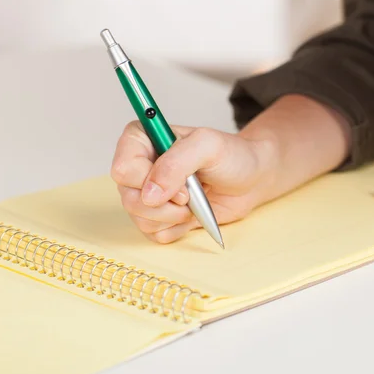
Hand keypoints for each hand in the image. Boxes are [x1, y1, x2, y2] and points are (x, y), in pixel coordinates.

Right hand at [111, 121, 275, 243]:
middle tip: (189, 197)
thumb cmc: (231, 156)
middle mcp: (139, 166)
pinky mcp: (158, 216)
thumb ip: (177, 163)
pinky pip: (152, 234)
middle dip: (164, 205)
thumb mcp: (208, 146)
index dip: (150, 181)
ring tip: (193, 204)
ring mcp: (146, 193)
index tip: (181, 183)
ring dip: (171, 217)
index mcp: (142, 139)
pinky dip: (176, 229)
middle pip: (128, 198)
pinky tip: (191, 215)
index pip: (123, 168)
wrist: (250, 179)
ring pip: (139, 219)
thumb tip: (150, 194)